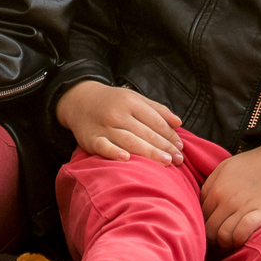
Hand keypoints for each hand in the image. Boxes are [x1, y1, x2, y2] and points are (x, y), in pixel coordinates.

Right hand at [57, 80, 183, 163]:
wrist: (79, 100)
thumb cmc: (112, 102)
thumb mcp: (134, 98)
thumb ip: (157, 110)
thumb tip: (179, 123)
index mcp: (131, 102)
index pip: (155, 120)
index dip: (170, 134)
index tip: (181, 147)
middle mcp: (118, 114)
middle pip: (146, 133)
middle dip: (165, 147)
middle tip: (179, 160)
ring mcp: (104, 127)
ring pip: (130, 141)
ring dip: (149, 152)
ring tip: (166, 162)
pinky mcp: (91, 139)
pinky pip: (104, 147)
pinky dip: (114, 152)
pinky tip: (126, 159)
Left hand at [201, 139, 260, 250]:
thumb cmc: (253, 164)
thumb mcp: (225, 167)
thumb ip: (210, 184)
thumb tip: (201, 204)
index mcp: (216, 188)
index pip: (200, 215)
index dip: (204, 224)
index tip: (212, 228)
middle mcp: (226, 198)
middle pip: (209, 228)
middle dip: (213, 238)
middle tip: (220, 241)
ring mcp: (243, 206)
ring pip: (223, 235)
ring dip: (226, 243)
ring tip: (231, 242)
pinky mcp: (260, 213)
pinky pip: (241, 234)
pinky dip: (239, 240)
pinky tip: (242, 239)